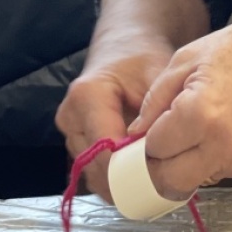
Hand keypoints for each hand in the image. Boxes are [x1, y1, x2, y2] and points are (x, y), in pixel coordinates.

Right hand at [55, 40, 173, 201]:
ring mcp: (69, 130)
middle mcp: (70, 116)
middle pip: (95, 166)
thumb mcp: (158, 78)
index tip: (160, 179)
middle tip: (162, 185)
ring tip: (152, 180)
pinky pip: (93, 169)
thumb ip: (157, 115)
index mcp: (86, 96)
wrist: (125, 46)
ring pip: (93, 173)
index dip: (131, 172)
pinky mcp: (74, 139)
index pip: (104, 151)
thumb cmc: (142, 58)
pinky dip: (115, 177)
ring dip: (121, 182)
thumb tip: (160, 155)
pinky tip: (138, 174)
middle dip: (128, 181)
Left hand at [128, 14, 231, 199]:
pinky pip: (225, 171)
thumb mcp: (192, 56)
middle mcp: (223, 145)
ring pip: (198, 178)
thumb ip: (157, 97)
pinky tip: (227, 127)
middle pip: (171, 179)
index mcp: (200, 114)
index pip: (153, 149)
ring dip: (189, 160)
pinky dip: (216, 156)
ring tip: (201, 125)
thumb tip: (136, 130)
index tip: (151, 128)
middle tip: (165, 140)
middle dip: (161, 163)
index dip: (146, 138)